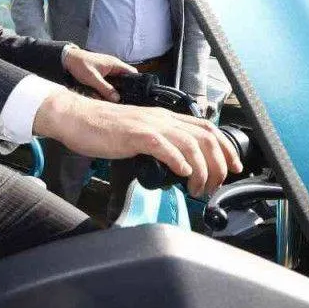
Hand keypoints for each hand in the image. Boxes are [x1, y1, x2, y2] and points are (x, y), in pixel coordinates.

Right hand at [33, 90, 242, 196]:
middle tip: (215, 185)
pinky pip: (164, 146)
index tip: (232, 167)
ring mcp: (149, 125)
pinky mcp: (135, 135)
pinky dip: (179, 162)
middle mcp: (162, 119)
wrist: (76, 118)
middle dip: (219, 164)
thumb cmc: (102, 130)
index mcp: (164, 118)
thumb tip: (176, 167)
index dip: (225, 148)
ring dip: (201, 170)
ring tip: (197, 188)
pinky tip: (182, 174)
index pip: (207, 128)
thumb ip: (158, 145)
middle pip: (206, 136)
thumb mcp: (139, 136)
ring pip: (191, 143)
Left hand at [62, 46, 135, 102]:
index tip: (134, 94)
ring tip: (110, 100)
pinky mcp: (101, 74)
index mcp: (115, 64)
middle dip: (122, 90)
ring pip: (115, 83)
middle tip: (121, 101)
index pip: (132, 73)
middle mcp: (113, 66)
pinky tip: (102, 96)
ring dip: (113, 90)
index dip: (135, 82)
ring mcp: (107, 70)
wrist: (68, 59)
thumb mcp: (93, 78)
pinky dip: (106, 89)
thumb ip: (105, 88)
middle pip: (124, 80)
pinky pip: (108, 83)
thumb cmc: (80, 64)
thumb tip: (117, 99)